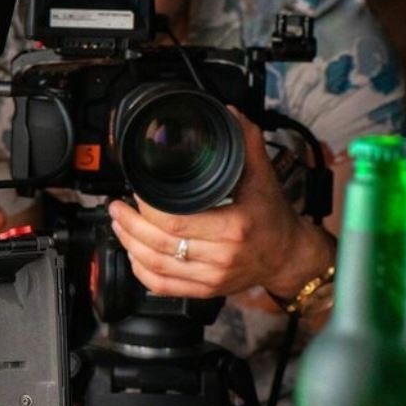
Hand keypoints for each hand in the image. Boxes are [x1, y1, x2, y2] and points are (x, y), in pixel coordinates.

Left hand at [108, 107, 335, 298]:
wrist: (287, 255)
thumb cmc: (273, 216)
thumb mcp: (263, 176)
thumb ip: (247, 142)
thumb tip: (230, 113)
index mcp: (234, 227)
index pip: (177, 221)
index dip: (148, 208)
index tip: (136, 192)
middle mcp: (221, 256)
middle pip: (160, 244)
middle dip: (130, 225)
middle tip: (117, 207)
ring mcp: (212, 278)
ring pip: (156, 267)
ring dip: (130, 245)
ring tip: (119, 225)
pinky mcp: (205, 291)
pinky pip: (163, 287)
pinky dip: (141, 272)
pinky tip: (133, 254)